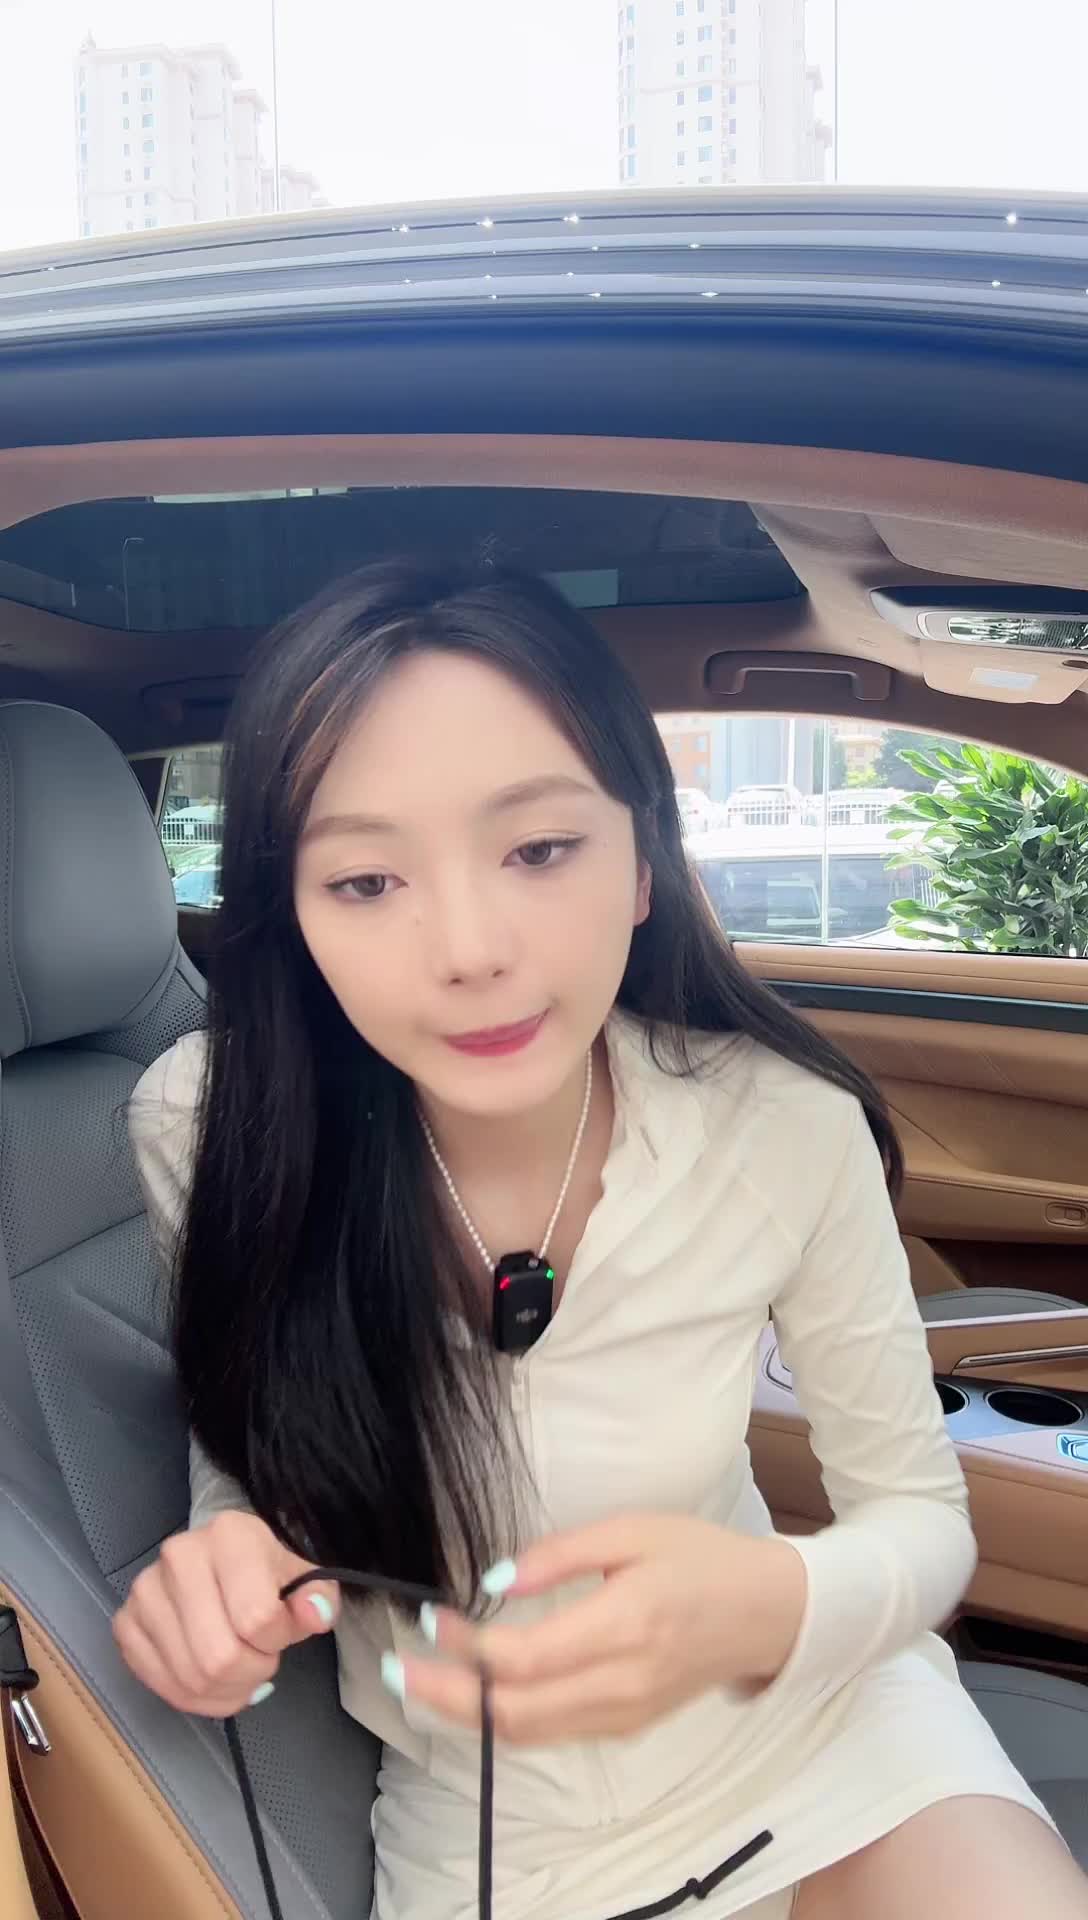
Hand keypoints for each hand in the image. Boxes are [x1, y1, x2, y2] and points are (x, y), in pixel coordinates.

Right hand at [112, 1509, 340, 1717]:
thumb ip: (317, 1598)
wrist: (222, 1562)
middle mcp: (179, 1556)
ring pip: (190, 1678)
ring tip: (240, 1670)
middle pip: (219, 1657)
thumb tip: (314, 1616)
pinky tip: (212, 1681)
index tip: (282, 1631)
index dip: (278, 1640)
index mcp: (229, 1535)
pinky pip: (161, 1685)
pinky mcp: (125, 1622)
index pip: (256, 1617)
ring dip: (226, 1690)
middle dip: (251, 1672)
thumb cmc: (264, 1573)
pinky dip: (194, 1699)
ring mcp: (145, 1590)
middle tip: (261, 1658)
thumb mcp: (303, 1578)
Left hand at [394, 1514, 805, 1744]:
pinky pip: (553, 1733)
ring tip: (420, 1683)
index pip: (525, 1659)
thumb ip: (559, 1555)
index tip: (430, 1616)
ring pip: (530, 1733)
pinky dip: (506, 1719)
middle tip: (396, 1672)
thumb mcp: (632, 1530)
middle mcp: (622, 1683)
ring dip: (469, 1714)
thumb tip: (493, 1582)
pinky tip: (476, 1692)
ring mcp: (625, 1714)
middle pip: (516, 1712)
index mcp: (625, 1626)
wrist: (767, 1612)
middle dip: (446, 1698)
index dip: (468, 1647)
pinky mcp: (626, 1726)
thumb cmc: (700, 1558)